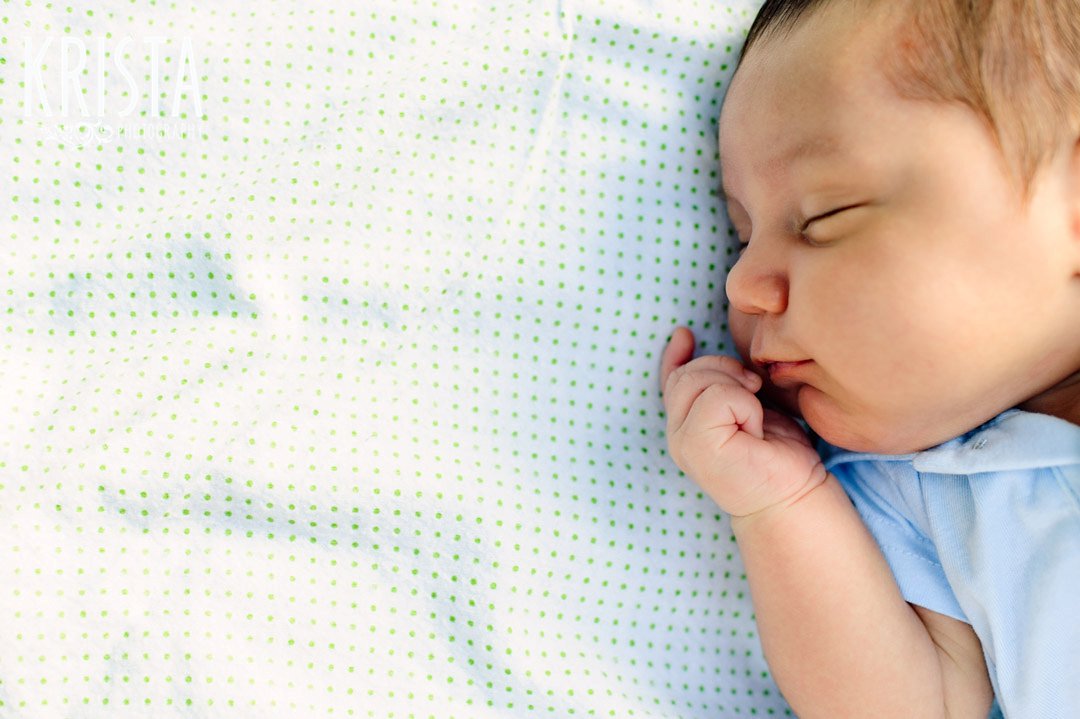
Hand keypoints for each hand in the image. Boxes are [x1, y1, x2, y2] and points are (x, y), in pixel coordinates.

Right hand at [659, 327, 825, 517]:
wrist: (794, 496)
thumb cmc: (776, 455)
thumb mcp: (745, 408)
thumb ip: (719, 383)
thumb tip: (685, 337)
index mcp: (686, 426)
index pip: (671, 379)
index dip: (675, 355)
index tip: (685, 335)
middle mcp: (677, 435)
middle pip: (687, 373)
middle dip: (725, 371)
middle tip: (754, 394)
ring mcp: (682, 443)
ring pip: (699, 381)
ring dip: (738, 390)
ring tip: (754, 419)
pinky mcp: (697, 447)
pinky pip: (717, 398)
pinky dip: (744, 405)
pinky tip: (755, 429)